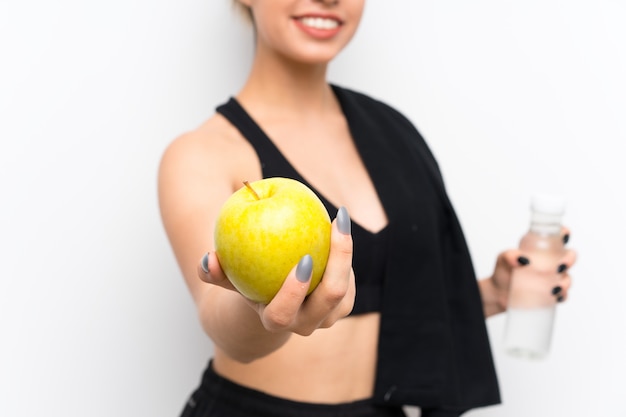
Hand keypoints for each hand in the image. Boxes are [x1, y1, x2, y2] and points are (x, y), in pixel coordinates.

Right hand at [197, 207, 354, 335]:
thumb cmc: (246, 280)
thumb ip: (213, 271)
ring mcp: (327, 317)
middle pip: (328, 301)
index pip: (284, 314)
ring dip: (344, 255)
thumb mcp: (228, 276)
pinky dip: (345, 253)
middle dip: (337, 267)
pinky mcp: (342, 305)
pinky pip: (349, 280)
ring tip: (338, 219)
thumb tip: (208, 258)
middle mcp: (305, 324)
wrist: (272, 298)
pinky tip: (339, 221)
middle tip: (334, 230)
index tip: (304, 259)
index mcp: (276, 320)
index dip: (294, 291)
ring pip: (344, 291)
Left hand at [485, 227, 576, 314]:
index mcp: (540, 250)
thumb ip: (509, 256)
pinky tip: (555, 296)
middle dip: (570, 260)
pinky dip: (562, 295)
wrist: (498, 294)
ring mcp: (552, 278)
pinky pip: (562, 294)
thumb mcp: (503, 260)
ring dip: (565, 282)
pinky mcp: (551, 293)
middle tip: (560, 266)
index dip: (564, 233)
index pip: (556, 238)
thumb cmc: (503, 272)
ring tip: (554, 288)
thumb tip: (522, 260)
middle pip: (569, 256)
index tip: (564, 235)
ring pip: (567, 277)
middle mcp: (550, 262)